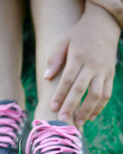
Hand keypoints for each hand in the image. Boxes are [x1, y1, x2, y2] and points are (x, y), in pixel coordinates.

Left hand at [44, 2, 119, 126]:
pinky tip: (91, 116)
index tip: (52, 107)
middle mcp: (93, 65)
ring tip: (78, 123)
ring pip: (97, 94)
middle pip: (82, 89)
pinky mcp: (111, 74)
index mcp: (79, 57)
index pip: (68, 79)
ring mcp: (104, 70)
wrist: (104, 24)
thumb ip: (54, 59)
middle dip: (72, 107)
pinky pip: (107, 93)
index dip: (60, 94)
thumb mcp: (63, 42)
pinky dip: (100, 106)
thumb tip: (47, 78)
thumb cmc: (79, 35)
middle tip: (63, 121)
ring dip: (87, 111)